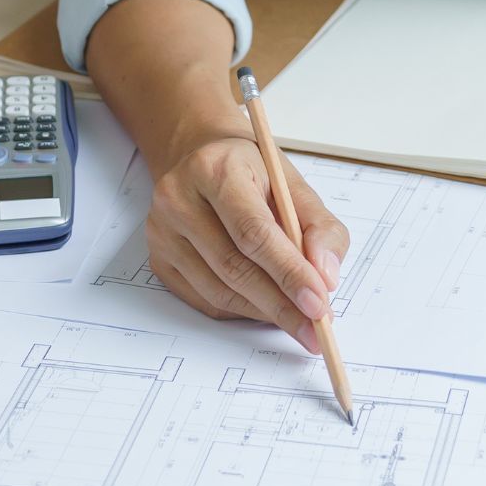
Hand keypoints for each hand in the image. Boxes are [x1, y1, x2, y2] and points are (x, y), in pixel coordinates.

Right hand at [145, 129, 349, 350]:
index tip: (319, 303)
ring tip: (298, 320)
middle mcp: (178, 199)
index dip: (289, 272)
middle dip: (281, 304)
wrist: (204, 159)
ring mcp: (162, 232)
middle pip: (233, 267)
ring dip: (264, 312)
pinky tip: (266, 308)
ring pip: (219, 291)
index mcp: (215, 170)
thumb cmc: (253, 174)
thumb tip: (326, 277)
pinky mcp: (159, 259)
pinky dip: (242, 311)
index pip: (253, 232)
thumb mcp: (294, 185)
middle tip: (316, 327)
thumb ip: (320, 228)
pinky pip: (205, 300)